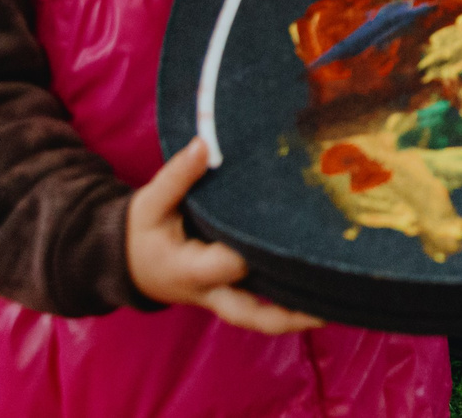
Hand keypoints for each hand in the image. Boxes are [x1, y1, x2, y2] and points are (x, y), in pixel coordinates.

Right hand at [128, 137, 322, 333]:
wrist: (124, 263)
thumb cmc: (140, 231)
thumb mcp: (150, 203)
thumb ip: (177, 176)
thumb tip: (204, 144)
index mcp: (189, 269)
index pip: (228, 265)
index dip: (253, 253)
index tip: (283, 231)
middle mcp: (208, 292)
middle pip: (251, 314)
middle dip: (288, 314)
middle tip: (328, 306)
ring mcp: (219, 298)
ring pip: (259, 317)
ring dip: (295, 316)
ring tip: (337, 304)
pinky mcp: (228, 294)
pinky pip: (259, 305)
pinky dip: (285, 302)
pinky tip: (319, 290)